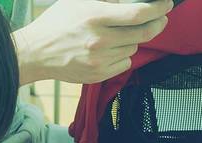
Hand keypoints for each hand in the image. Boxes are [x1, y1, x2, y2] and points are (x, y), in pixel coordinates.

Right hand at [13, 0, 173, 83]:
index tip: (166, 5)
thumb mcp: (79, 1)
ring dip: (132, 40)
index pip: (139, 14)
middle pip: (143, 33)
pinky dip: (121, 56)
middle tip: (158, 19)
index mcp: (95, 17)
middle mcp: (99, 40)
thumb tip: (133, 0)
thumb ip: (108, 0)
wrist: (35, 53)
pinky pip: (124, 64)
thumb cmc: (56, 24)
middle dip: (156, 24)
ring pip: (133, 48)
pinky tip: (108, 51)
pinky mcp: (97, 75)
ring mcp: (98, 61)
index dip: (159, 9)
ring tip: (116, 35)